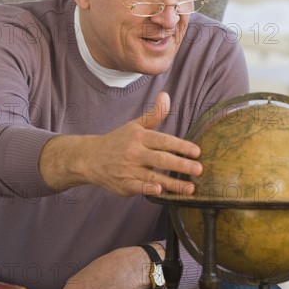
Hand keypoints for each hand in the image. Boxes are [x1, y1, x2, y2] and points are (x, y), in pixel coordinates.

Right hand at [40, 92, 202, 195]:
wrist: (89, 158)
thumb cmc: (118, 141)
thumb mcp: (135, 126)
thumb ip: (154, 114)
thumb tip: (166, 95)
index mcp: (140, 137)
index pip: (163, 141)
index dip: (180, 146)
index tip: (197, 151)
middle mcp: (135, 153)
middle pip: (161, 159)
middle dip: (181, 165)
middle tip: (199, 169)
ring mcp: (129, 170)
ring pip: (153, 178)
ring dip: (173, 184)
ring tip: (191, 188)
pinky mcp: (124, 184)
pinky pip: (138, 188)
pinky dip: (149, 190)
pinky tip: (162, 192)